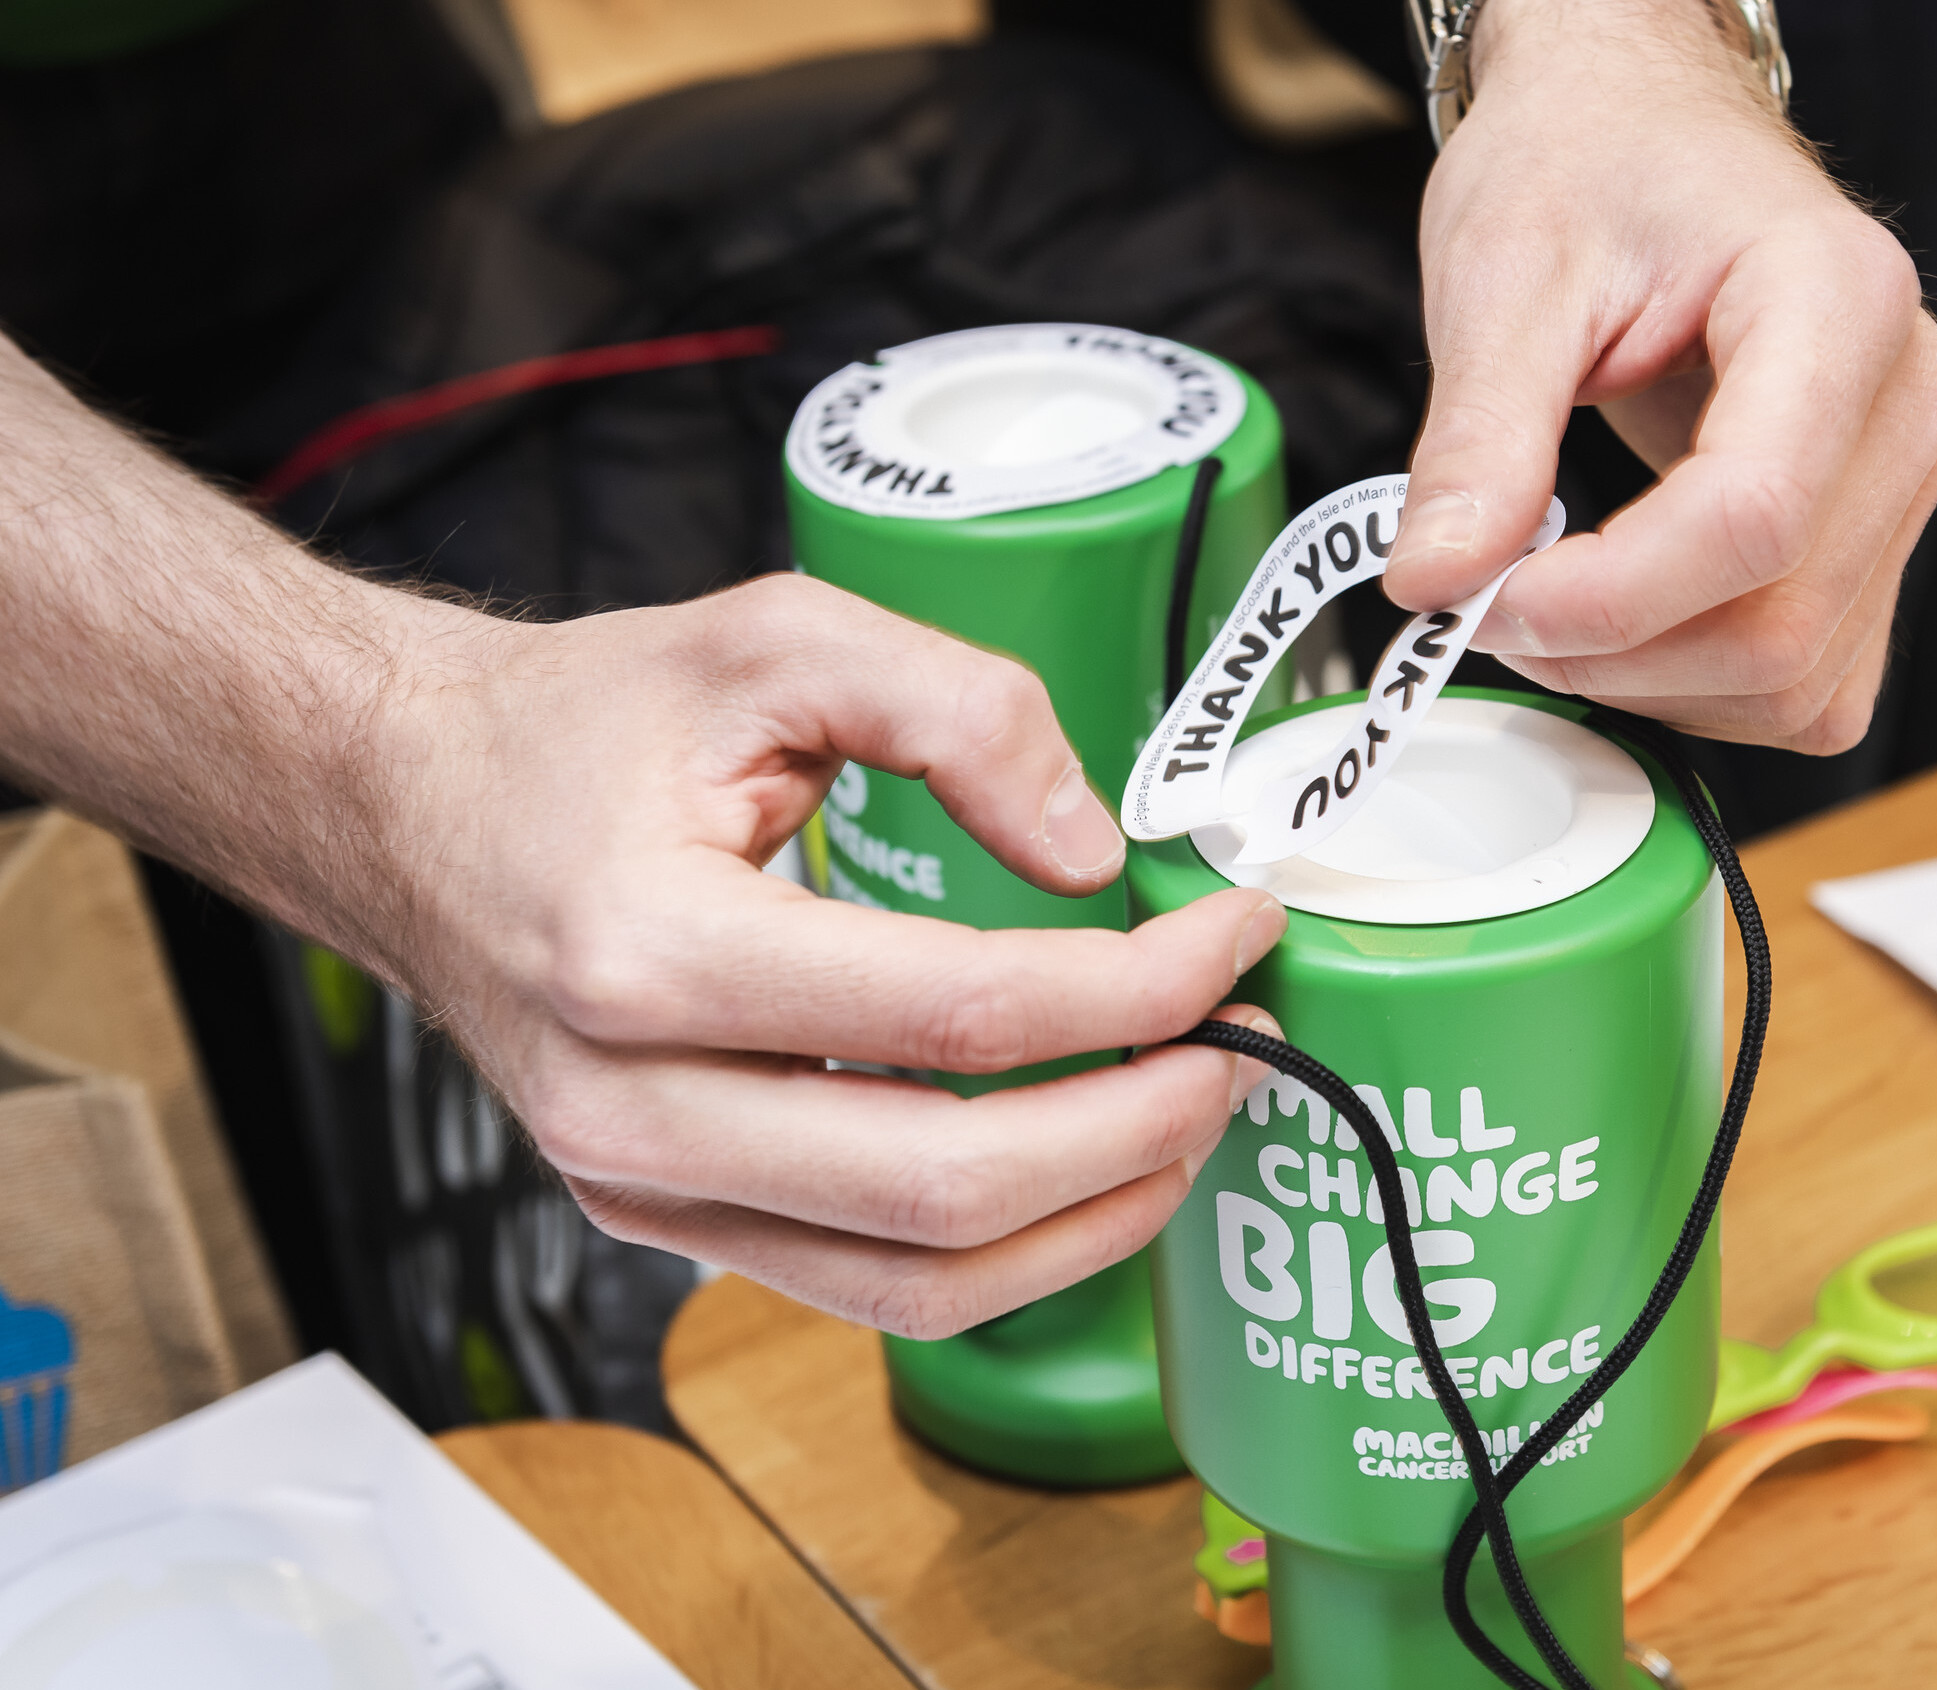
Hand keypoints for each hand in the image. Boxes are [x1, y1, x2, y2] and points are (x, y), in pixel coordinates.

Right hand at [385, 576, 1291, 1337]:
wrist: (409, 808)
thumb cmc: (580, 726)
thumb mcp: (775, 636)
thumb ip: (959, 708)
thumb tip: (1094, 854)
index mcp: (648, 950)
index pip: (962, 1012)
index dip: (1140, 985)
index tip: (1235, 933)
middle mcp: (632, 1105)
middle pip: (952, 1184)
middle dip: (1144, 1125)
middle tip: (1246, 1050)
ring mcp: (642, 1189)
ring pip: (923, 1281)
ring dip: (1098, 1216)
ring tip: (1195, 1118)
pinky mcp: (667, 1223)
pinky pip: (875, 1288)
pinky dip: (1011, 1251)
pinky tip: (1093, 1169)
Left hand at [1385, 0, 1936, 752]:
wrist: (1644, 127)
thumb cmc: (1592, 164)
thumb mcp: (1506, 275)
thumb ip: (1477, 440)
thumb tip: (1434, 583)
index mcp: (1838, 298)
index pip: (1752, 515)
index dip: (1608, 597)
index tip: (1486, 599)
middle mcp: (1908, 397)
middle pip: (1782, 623)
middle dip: (1614, 653)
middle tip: (1488, 607)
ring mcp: (1907, 476)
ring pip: (1803, 680)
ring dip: (1654, 685)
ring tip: (1546, 608)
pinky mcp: (1880, 536)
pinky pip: (1816, 684)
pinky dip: (1706, 691)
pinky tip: (1623, 628)